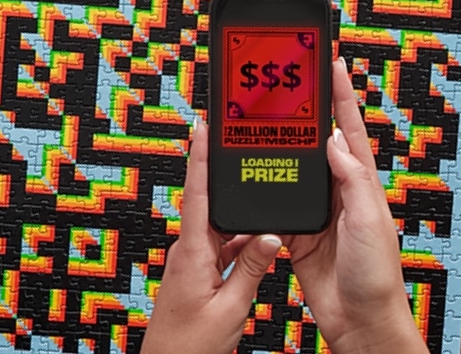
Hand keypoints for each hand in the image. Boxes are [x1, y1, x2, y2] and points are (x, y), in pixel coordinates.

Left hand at [141, 121, 282, 353]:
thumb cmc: (191, 345)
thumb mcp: (231, 307)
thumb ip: (251, 268)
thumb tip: (271, 236)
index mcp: (193, 252)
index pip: (196, 192)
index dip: (199, 157)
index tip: (202, 128)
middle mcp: (189, 250)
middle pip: (208, 201)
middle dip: (221, 172)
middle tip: (238, 146)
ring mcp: (193, 260)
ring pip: (219, 225)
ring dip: (236, 211)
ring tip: (257, 192)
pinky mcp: (198, 271)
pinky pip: (222, 244)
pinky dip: (239, 239)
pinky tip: (258, 241)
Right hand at [282, 58, 428, 353]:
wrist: (358, 318)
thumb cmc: (375, 274)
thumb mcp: (368, 221)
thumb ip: (351, 180)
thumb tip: (333, 141)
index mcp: (359, 183)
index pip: (348, 128)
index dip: (340, 95)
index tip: (329, 65)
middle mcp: (337, 191)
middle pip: (317, 140)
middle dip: (304, 110)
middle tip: (286, 83)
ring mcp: (316, 209)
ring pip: (294, 167)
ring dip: (281, 144)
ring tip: (263, 119)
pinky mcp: (297, 229)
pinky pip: (278, 199)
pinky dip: (264, 185)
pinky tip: (252, 172)